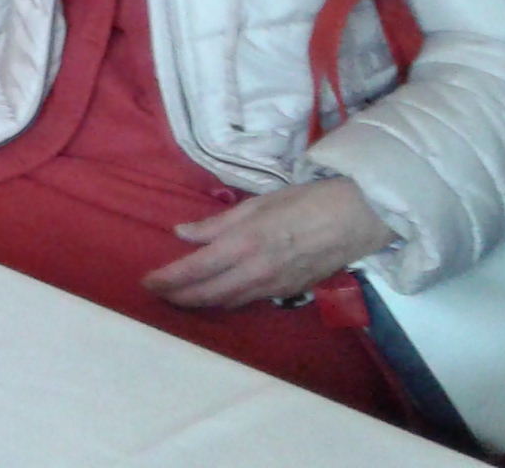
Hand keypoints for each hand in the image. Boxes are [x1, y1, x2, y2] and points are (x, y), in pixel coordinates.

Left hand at [142, 177, 396, 308]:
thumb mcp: (257, 204)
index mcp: (243, 245)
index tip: (145, 282)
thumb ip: (217, 224)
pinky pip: (251, 301)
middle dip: (178, 297)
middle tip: (158, 293)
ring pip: (229, 302)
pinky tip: (221, 292)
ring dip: (202, 302)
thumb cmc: (306, 202)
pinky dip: (229, 300)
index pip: (193, 270)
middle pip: (208, 295)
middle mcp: (256, 272)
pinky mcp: (292, 291)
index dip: (167, 280)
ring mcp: (275, 286)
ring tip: (182, 295)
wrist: (359, 218)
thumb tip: (182, 234)